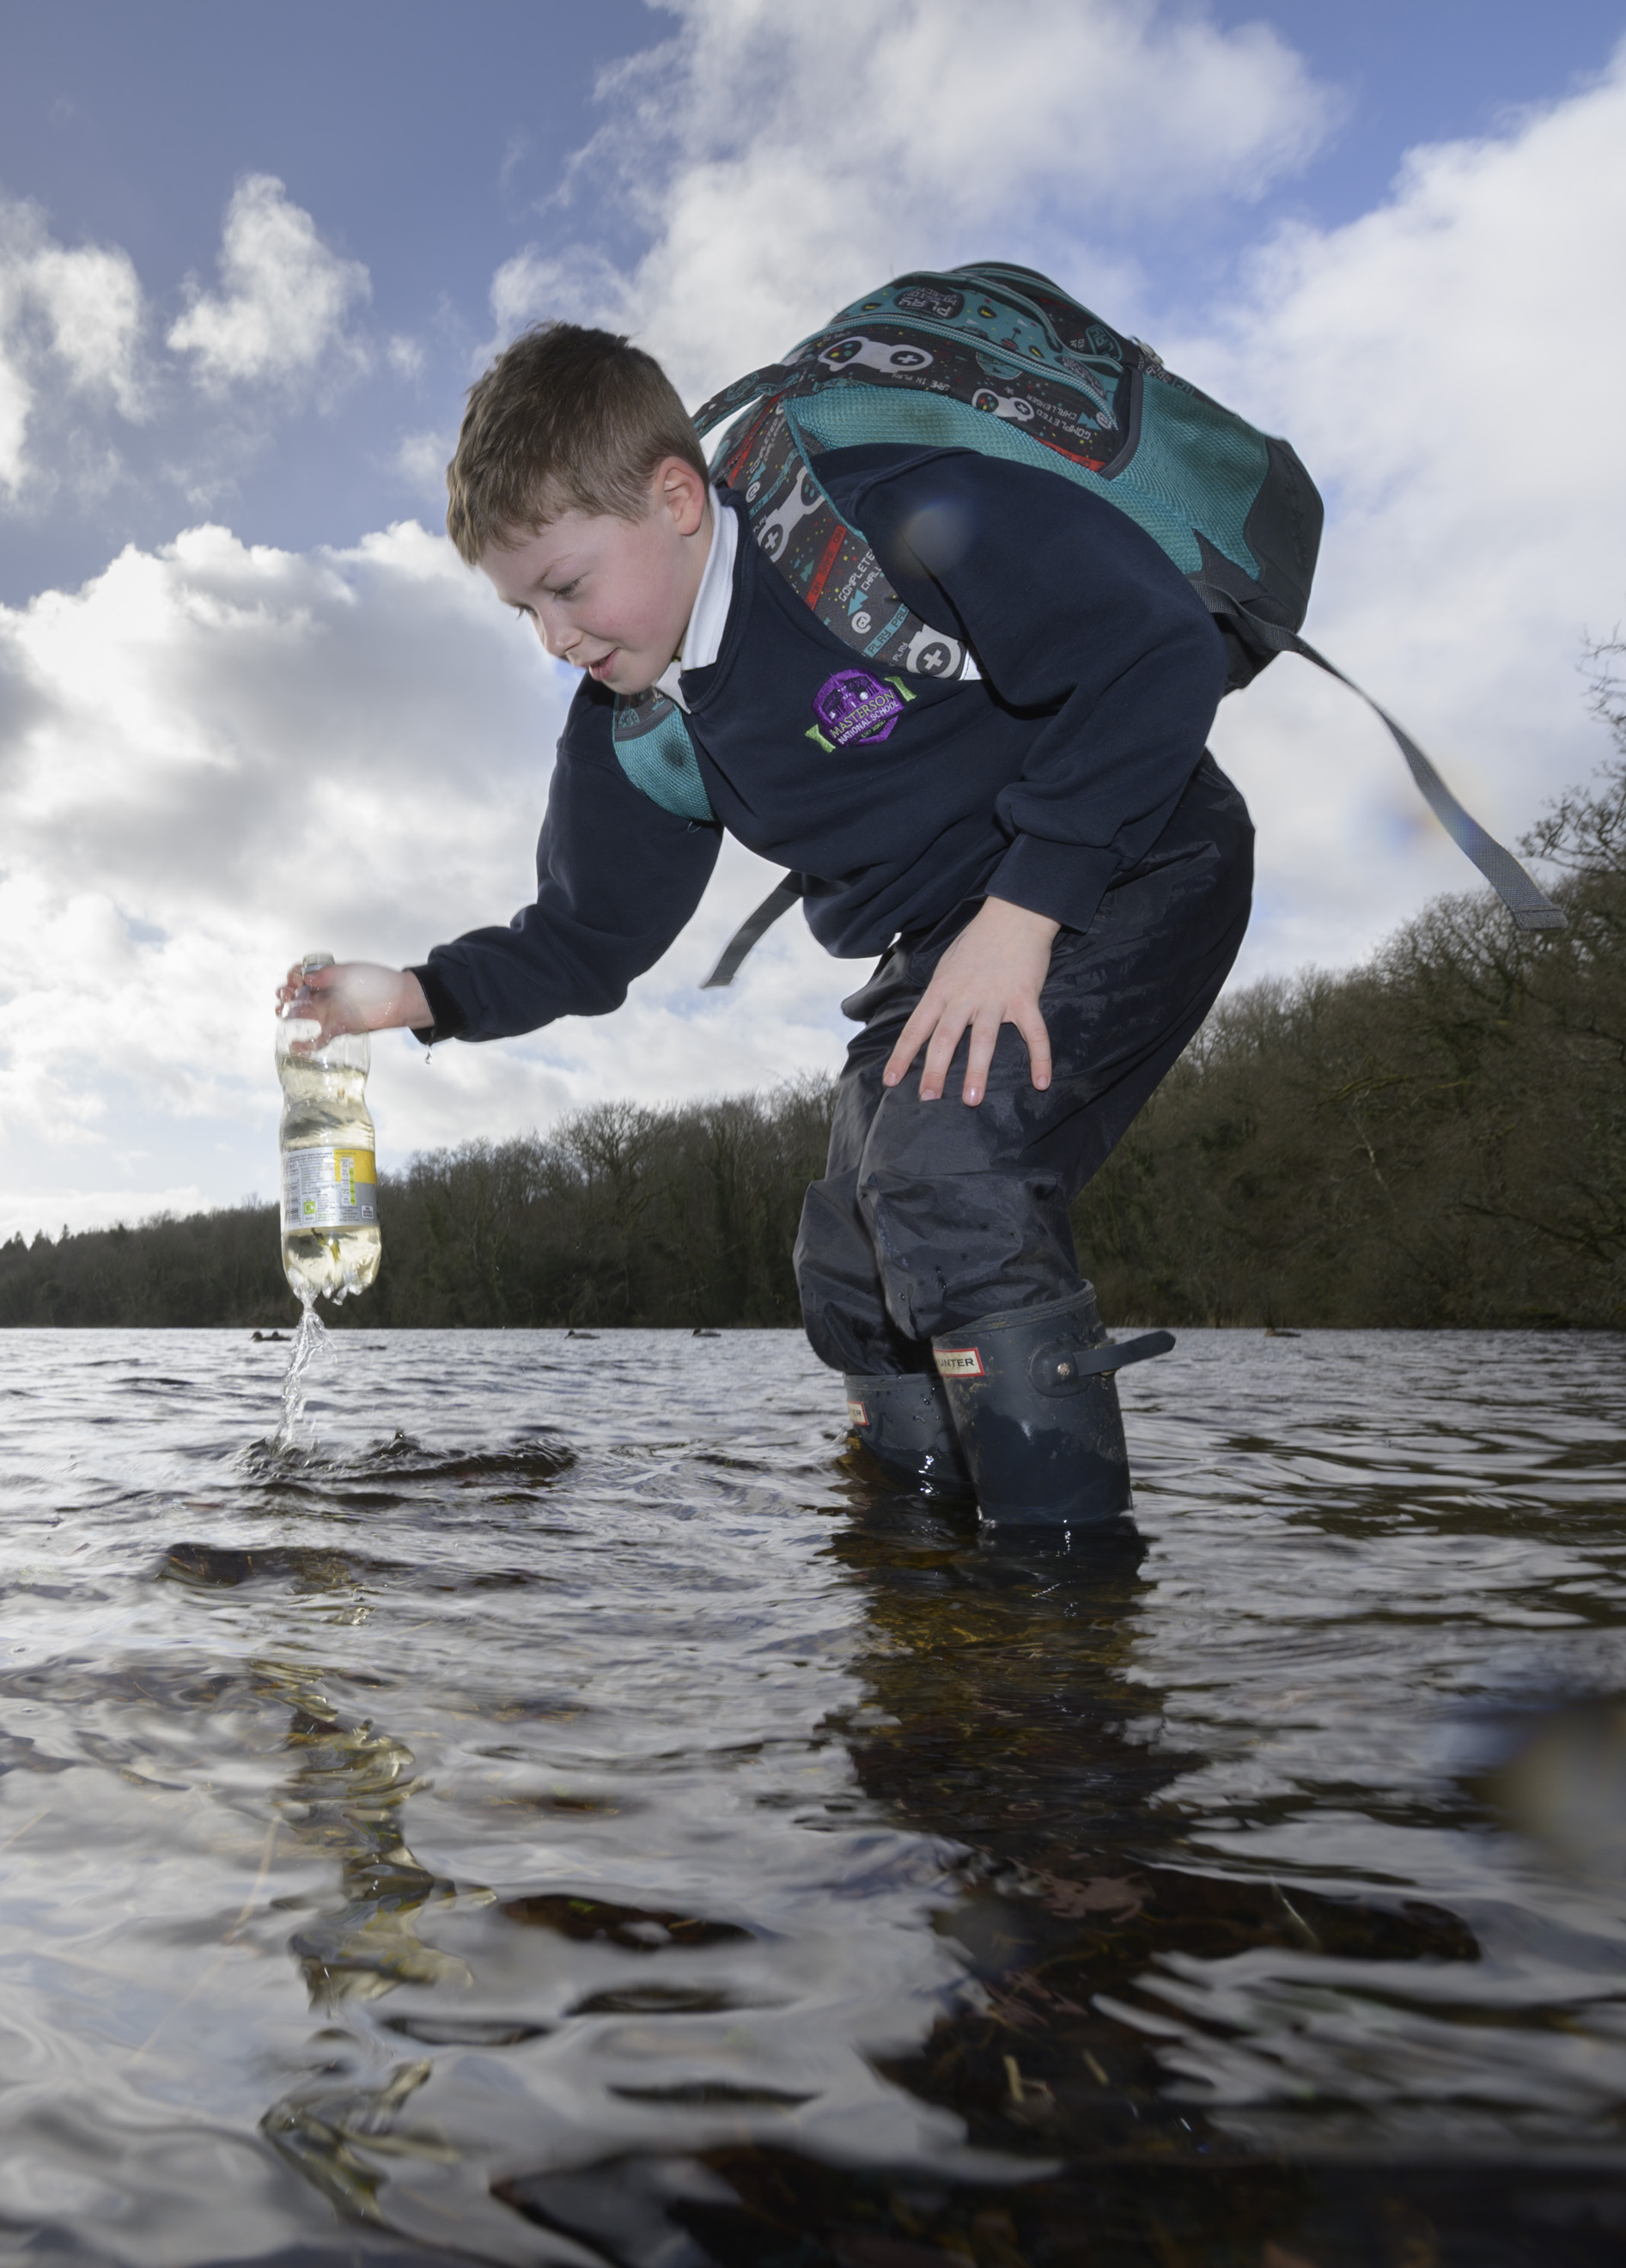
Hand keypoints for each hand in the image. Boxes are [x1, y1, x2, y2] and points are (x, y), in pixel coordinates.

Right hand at [275, 960, 430, 1044]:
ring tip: (281, 1011)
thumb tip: (307, 979)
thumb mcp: (351, 972)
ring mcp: (329, 1012)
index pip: (300, 976)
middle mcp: (324, 995)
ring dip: (286, 1013)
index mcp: (326, 979)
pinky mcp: (337, 1028)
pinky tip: (295, 1047)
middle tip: (286, 995)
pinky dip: (306, 1045)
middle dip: (284, 993)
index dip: (292, 976)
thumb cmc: (377, 981)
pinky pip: (318, 1039)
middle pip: (295, 995)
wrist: (398, 999)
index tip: (295, 978)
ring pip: (300, 1014)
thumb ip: (329, 974)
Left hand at [883, 896, 1059, 1105]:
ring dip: (977, 1071)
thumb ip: (939, 995)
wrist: (1015, 914)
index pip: (916, 1027)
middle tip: (928, 1099)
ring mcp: (996, 998)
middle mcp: (965, 997)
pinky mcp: (1025, 998)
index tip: (891, 1080)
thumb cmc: (978, 941)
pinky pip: (1034, 1033)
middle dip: (934, 1071)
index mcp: (941, 990)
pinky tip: (1041, 1082)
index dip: (902, 1055)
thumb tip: (928, 1022)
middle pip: (945, 1038)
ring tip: (971, 1099)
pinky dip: (1040, 1058)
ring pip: (984, 1040)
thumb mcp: (946, 966)